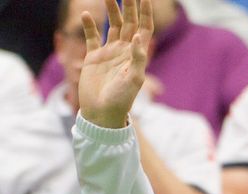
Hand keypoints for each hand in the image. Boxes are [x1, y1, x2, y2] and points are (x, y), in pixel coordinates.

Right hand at [78, 0, 152, 127]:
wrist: (102, 114)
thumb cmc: (121, 100)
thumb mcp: (134, 79)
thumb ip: (137, 57)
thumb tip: (137, 35)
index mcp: (136, 56)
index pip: (144, 29)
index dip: (145, 13)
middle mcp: (124, 52)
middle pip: (128, 23)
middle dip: (129, 5)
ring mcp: (109, 53)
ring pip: (112, 26)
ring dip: (111, 10)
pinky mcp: (94, 58)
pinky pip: (92, 37)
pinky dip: (89, 25)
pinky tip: (87, 14)